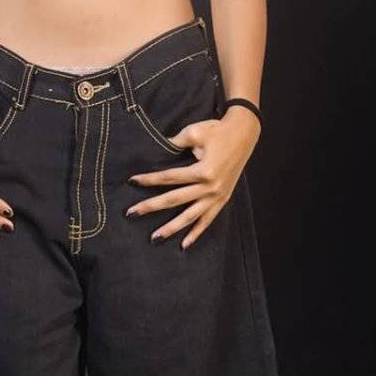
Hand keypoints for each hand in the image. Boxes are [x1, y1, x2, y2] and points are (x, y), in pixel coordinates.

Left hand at [124, 106, 261, 249]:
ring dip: (171, 228)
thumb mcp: (195, 132)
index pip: (169, 178)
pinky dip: (196, 233)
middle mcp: (209, 187)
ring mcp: (217, 196)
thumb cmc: (218, 130)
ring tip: (155, 238)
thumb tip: (156, 149)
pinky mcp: (223, 199)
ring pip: (189, 216)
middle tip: (131, 213)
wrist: (244, 133)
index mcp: (202, 171)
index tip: (132, 181)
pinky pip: (207, 220)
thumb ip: (174, 143)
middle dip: (151, 207)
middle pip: (174, 199)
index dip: (149, 179)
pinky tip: (184, 245)